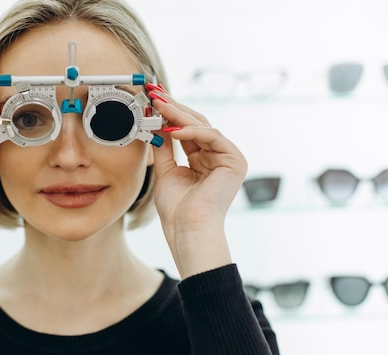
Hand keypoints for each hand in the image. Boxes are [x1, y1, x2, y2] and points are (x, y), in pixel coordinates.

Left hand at [149, 90, 247, 277]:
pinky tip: (173, 128)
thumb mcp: (166, 170)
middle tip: (154, 91)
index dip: (169, 113)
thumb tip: (156, 122)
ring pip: (202, 126)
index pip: (186, 130)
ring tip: (158, 104)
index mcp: (204, 160)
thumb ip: (164, 146)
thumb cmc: (177, 210)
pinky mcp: (235, 161)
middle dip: (173, 107)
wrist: (188, 230)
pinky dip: (192, 131)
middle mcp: (218, 156)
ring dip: (178, 114)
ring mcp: (229, 158)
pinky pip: (212, 136)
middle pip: (195, 124)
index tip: (152, 98)